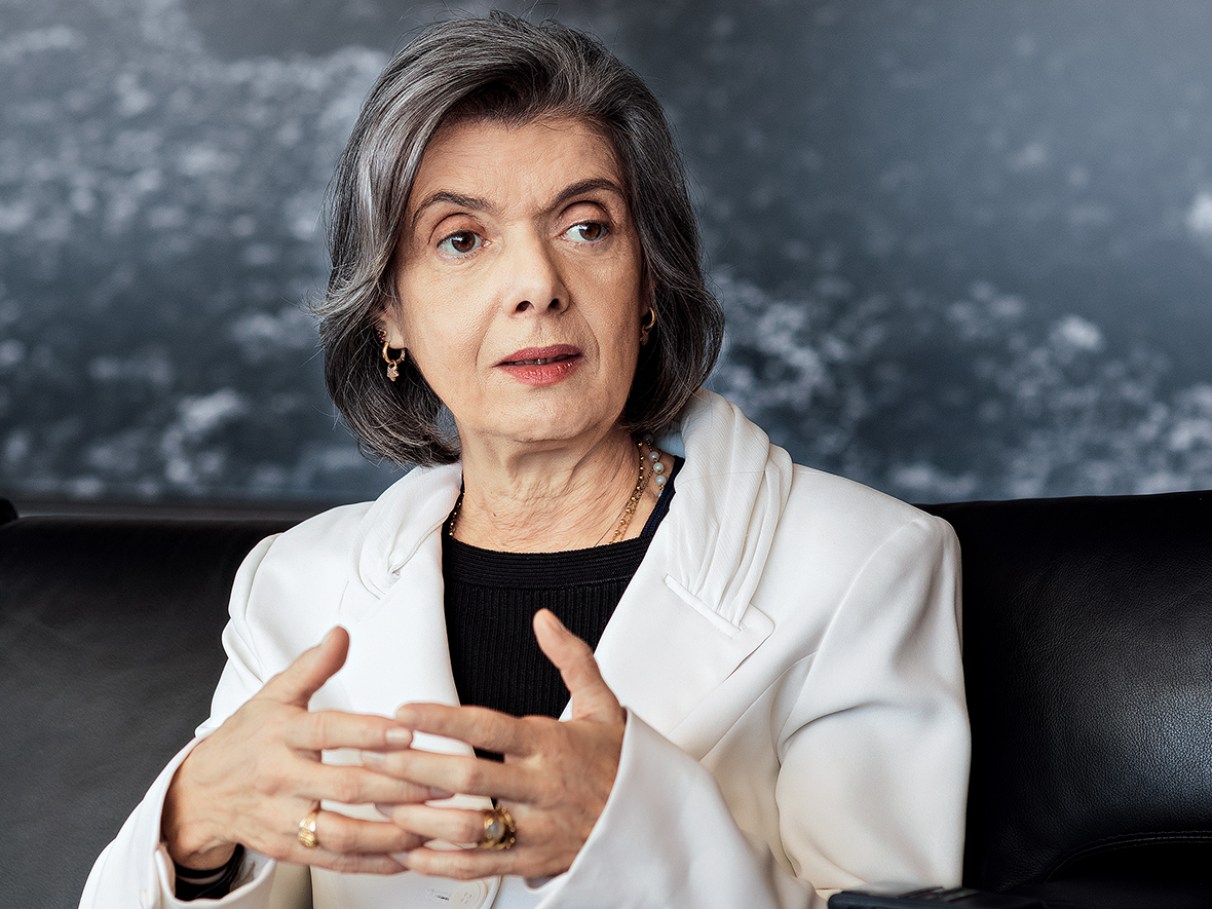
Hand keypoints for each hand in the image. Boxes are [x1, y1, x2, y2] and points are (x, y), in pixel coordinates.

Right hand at [162, 628, 444, 873]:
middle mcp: (281, 779)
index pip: (327, 731)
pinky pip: (334, 861)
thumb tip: (341, 633)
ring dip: (390, 833)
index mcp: (281, 735)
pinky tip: (405, 855)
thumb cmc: (246, 739)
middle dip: (398, 787)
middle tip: (443, 782)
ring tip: (431, 824)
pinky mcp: (287, 849)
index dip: (367, 732)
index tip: (407, 732)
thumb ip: (312, 666)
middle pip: (344, 786)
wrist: (199, 793)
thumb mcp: (273, 696)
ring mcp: (283, 819)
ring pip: (342, 833)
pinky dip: (371, 862)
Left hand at [374, 609, 626, 879]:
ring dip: (420, 817)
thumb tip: (544, 620)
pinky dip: (441, 862)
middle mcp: (542, 788)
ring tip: (381, 802)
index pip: (490, 728)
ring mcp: (537, 829)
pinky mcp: (534, 861)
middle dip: (416, 766)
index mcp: (553, 745)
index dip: (443, 719)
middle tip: (374, 755)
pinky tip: (410, 850)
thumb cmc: (620, 763)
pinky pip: (481, 867)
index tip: (405, 708)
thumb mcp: (603, 704)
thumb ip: (571, 659)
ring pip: (469, 827)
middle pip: (471, 778)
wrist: (654, 823)